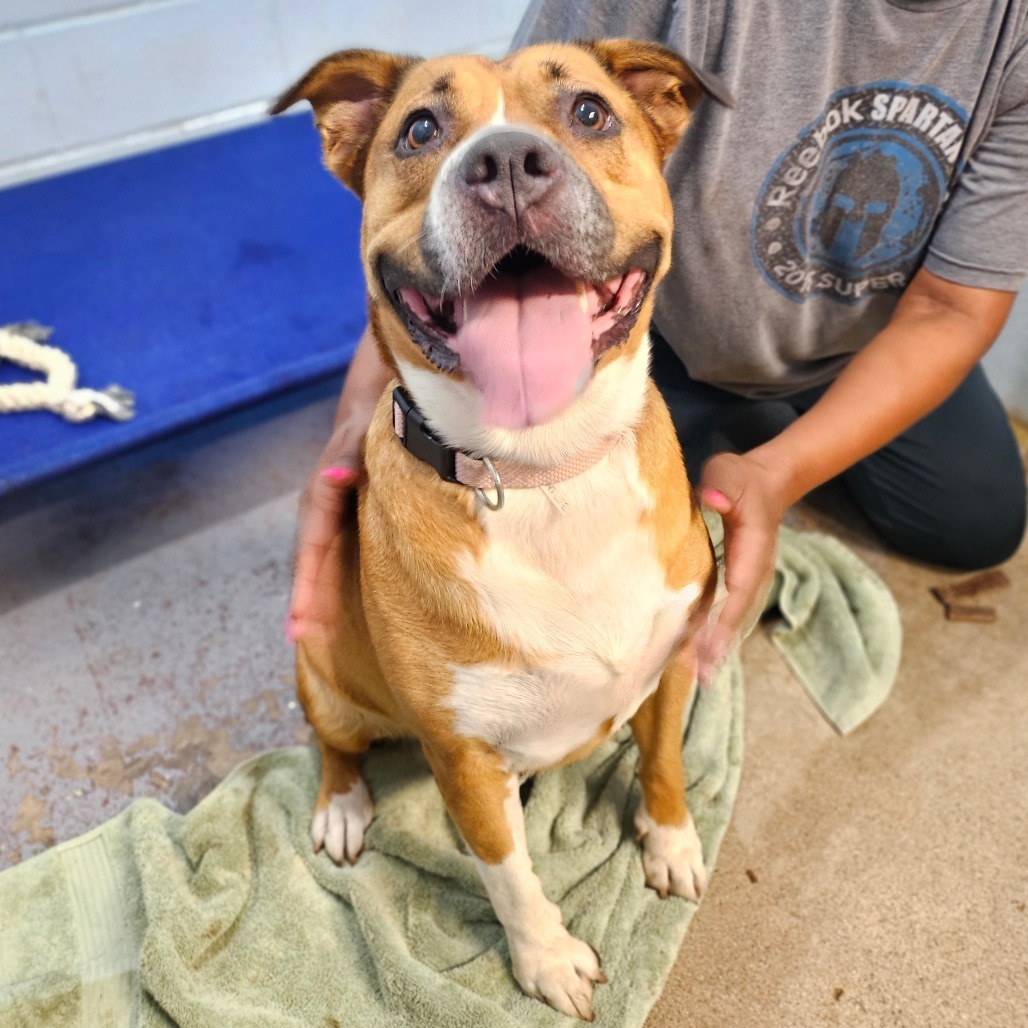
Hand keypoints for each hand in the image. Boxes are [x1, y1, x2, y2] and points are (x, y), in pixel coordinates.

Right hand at [285, 409, 370, 643]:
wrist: (369, 410)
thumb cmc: (369, 423)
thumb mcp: (358, 437)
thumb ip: (346, 459)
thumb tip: (333, 479)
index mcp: (320, 498)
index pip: (311, 550)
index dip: (305, 585)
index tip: (299, 619)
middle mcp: (318, 513)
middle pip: (309, 565)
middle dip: (304, 602)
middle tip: (299, 640)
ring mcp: (328, 520)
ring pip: (318, 566)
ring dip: (314, 599)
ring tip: (311, 638)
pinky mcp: (341, 522)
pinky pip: (331, 559)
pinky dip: (327, 586)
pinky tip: (331, 611)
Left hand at [695, 450, 790, 684]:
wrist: (765, 482)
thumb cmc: (741, 478)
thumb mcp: (729, 472)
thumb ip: (722, 484)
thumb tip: (713, 500)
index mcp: (753, 551)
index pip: (739, 590)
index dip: (725, 620)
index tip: (711, 646)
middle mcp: (751, 571)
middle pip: (735, 614)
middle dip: (718, 645)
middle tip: (700, 676)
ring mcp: (743, 578)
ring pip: (727, 616)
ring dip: (712, 645)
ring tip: (695, 676)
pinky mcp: (732, 579)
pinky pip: (719, 608)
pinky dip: (707, 631)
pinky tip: (692, 653)